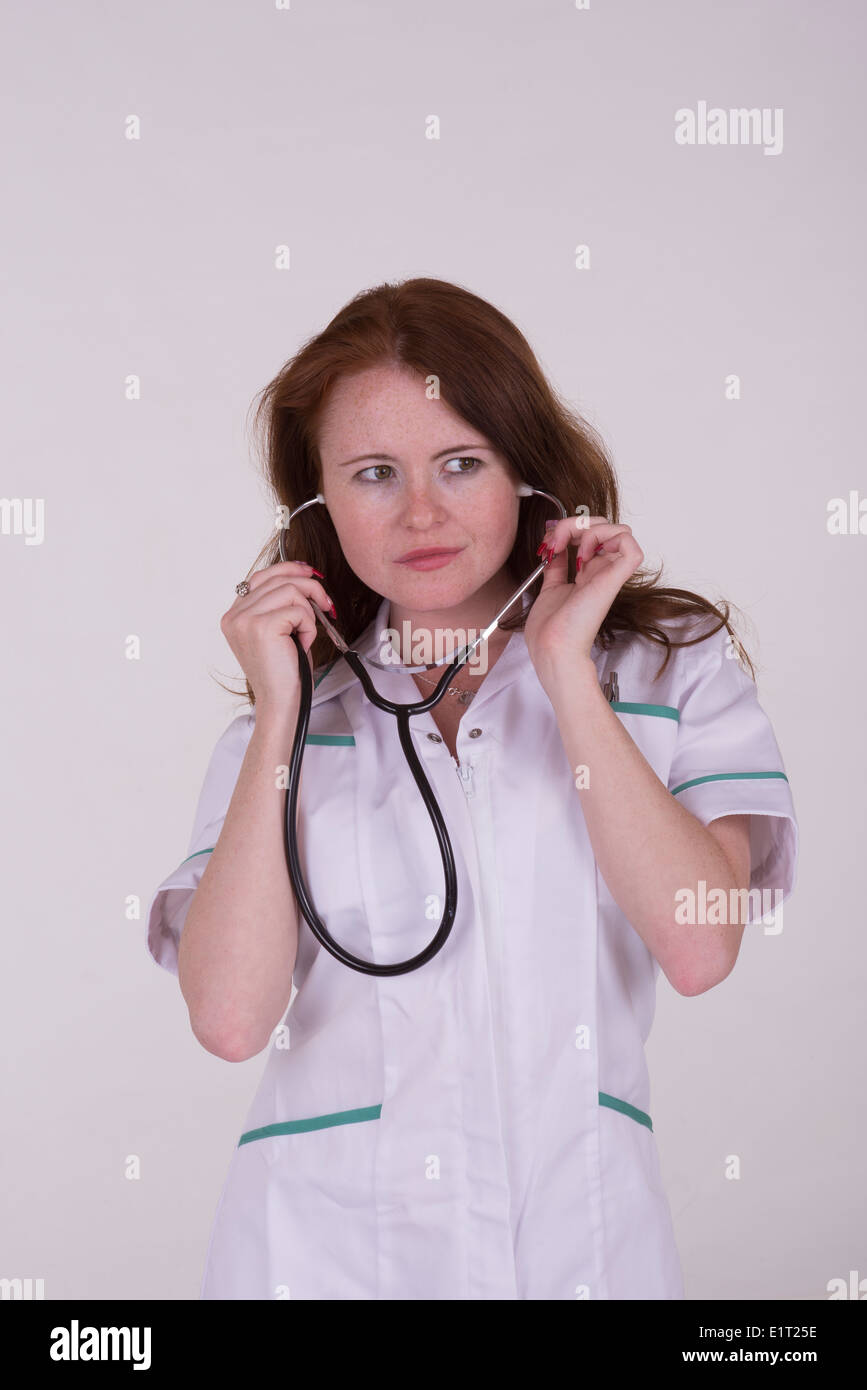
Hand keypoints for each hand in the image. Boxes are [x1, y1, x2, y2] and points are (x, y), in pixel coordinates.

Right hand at [220, 560, 335, 708]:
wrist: (282, 702)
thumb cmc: (285, 671)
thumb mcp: (279, 631)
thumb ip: (279, 603)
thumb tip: (302, 574)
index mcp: (234, 615)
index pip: (262, 576)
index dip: (289, 569)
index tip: (311, 573)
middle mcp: (234, 615)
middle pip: (279, 578)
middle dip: (310, 588)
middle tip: (326, 606)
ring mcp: (245, 620)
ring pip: (291, 590)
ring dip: (309, 613)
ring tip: (305, 636)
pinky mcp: (262, 627)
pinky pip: (299, 610)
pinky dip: (310, 627)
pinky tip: (304, 644)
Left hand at [523, 514, 642, 687]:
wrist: (553, 647)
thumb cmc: (550, 630)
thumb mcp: (549, 587)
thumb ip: (555, 567)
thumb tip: (554, 549)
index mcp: (588, 575)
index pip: (590, 536)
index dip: (568, 529)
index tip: (547, 544)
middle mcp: (601, 572)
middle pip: (605, 526)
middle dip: (575, 522)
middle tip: (555, 542)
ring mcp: (609, 574)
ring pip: (620, 529)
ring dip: (589, 528)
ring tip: (572, 548)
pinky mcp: (614, 578)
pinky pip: (630, 543)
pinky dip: (606, 536)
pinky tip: (584, 553)